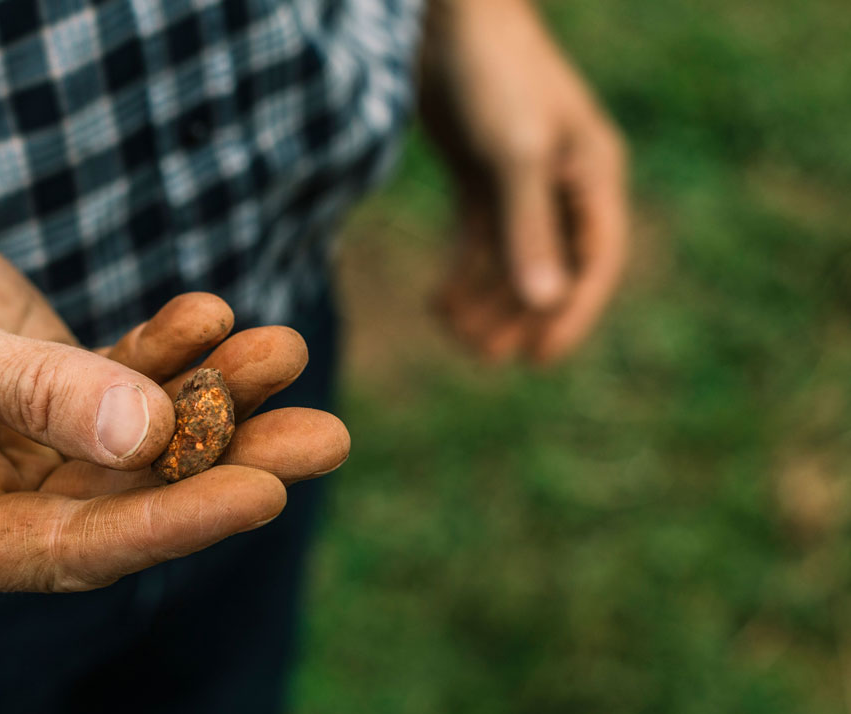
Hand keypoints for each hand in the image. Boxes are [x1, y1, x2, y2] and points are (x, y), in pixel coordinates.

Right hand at [0, 163, 346, 592]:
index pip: (75, 549)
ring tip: (285, 350)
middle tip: (325, 437)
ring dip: (215, 396)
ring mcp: (23, 450)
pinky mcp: (47, 391)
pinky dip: (171, 348)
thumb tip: (149, 436)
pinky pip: (124, 377)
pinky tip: (215, 316)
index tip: (264, 492)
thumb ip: (36, 393)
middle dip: (226, 459)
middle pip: (129, 498)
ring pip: (140, 437)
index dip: (172, 523)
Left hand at [418, 0, 628, 362]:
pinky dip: (460, 271)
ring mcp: (520, 180)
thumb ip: (528, 228)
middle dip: (519, 314)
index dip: (572, 314)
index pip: (595, 261)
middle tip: (487, 359)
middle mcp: (562, 183)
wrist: (449, 21)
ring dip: (485, 299)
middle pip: (549, 266)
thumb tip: (544, 303)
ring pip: (508, 258)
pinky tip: (437, 303)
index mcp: (592, 175)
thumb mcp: (517, 153)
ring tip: (455, 336)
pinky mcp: (481, 175)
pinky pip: (477, 239)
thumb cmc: (494, 75)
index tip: (540, 360)